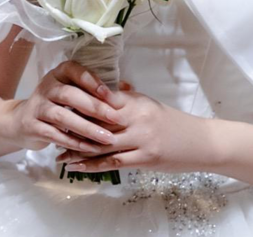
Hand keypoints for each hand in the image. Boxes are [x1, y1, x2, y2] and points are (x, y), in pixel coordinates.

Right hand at [6, 60, 122, 153]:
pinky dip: (74, 142)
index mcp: (59, 74)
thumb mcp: (73, 92)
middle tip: (116, 119)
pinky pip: (55, 135)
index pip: (75, 71)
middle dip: (95, 107)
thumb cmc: (56, 105)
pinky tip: (90, 148)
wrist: (22, 122)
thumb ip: (96, 91)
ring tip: (107, 138)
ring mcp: (37, 107)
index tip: (112, 96)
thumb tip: (129, 88)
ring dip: (86, 128)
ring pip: (62, 116)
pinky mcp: (33, 126)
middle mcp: (46, 87)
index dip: (93, 82)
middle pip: (69, 94)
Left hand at [56, 82, 214, 172]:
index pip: (102, 98)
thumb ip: (128, 98)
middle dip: (72, 125)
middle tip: (51, 128)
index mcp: (136, 102)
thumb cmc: (173, 123)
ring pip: (102, 143)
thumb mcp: (150, 104)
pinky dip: (92, 165)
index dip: (79, 101)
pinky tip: (76, 166)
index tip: (59, 104)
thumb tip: (108, 86)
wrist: (201, 142)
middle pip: (97, 121)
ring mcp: (141, 140)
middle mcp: (137, 119)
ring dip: (77, 149)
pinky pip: (113, 162)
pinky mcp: (145, 159)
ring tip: (56, 152)